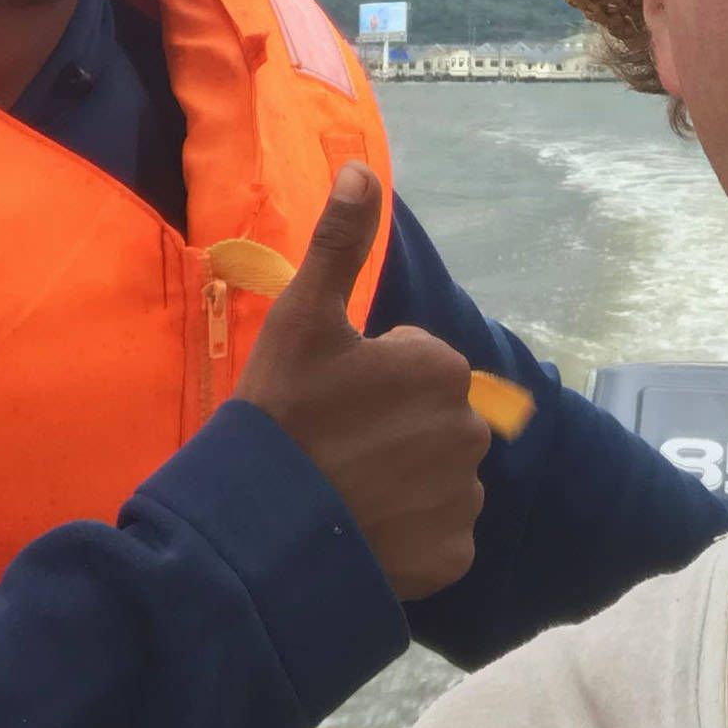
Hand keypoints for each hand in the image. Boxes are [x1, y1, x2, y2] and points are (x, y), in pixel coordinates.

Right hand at [234, 162, 490, 600]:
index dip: (368, 379)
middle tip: (332, 449)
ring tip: (341, 494)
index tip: (327, 399)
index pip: (416, 365)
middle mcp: (469, 430)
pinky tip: (362, 533)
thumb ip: (341, 243)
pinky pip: (438, 537)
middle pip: (433, 422)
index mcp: (441, 367)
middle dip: (394, 430)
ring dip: (404, 484)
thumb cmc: (280, 415)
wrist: (257, 531)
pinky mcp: (454, 559)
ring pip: (439, 480)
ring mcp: (464, 499)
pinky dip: (408, 539)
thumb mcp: (303, 318)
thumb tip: (364, 168)